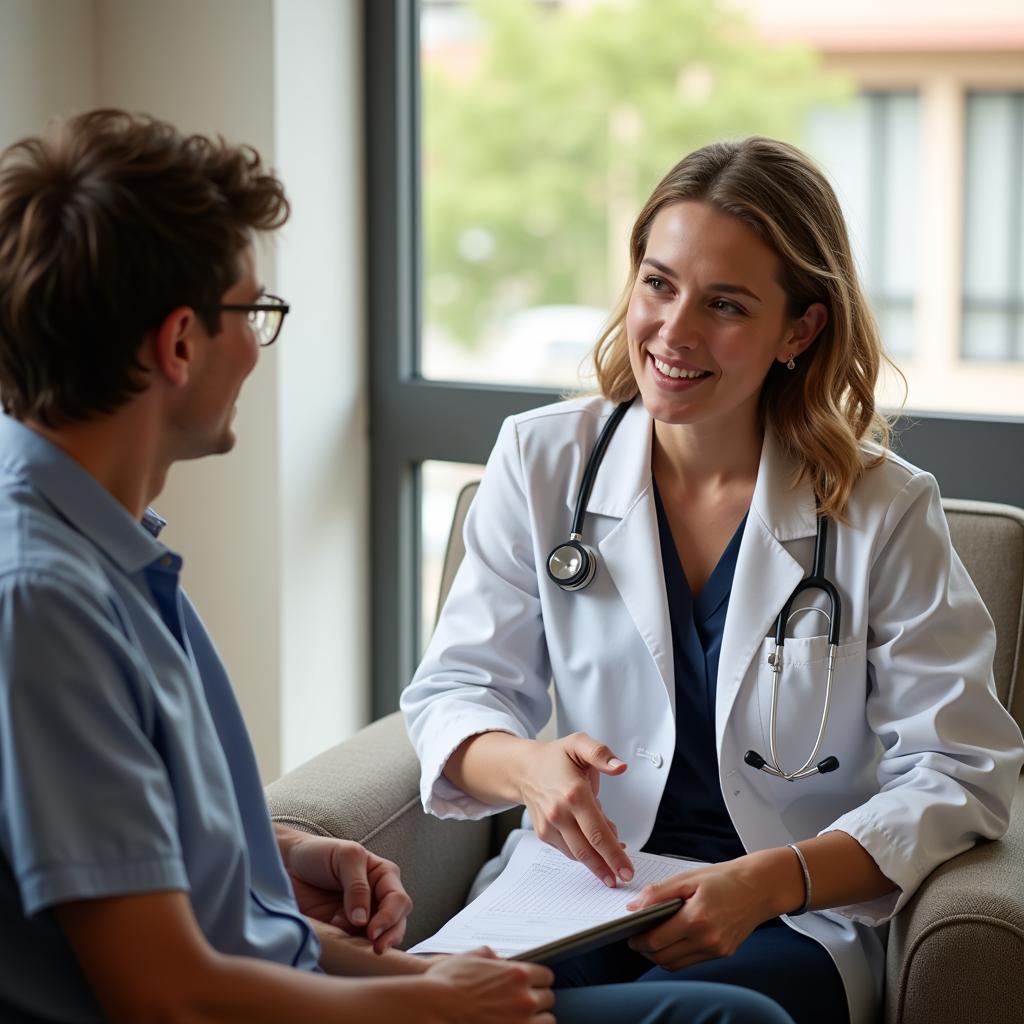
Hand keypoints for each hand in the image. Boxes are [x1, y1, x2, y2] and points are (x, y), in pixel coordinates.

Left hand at [276, 829, 411, 952]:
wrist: (286, 865)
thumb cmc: (319, 853)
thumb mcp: (344, 857)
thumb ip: (358, 885)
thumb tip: (363, 921)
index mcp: (383, 876)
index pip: (398, 900)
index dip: (390, 917)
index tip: (372, 930)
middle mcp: (377, 899)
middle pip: (397, 923)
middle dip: (389, 936)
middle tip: (375, 948)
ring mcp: (361, 918)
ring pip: (380, 939)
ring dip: (370, 946)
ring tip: (353, 946)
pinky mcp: (342, 933)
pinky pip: (354, 947)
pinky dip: (351, 949)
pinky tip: (337, 941)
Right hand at [425, 947, 554, 1022]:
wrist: (432, 1007)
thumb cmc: (446, 983)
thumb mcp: (470, 957)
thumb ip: (491, 956)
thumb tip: (498, 960)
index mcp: (518, 974)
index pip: (546, 976)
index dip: (538, 980)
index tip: (533, 984)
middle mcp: (524, 999)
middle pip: (548, 999)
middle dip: (537, 999)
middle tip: (524, 1002)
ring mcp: (520, 1023)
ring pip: (547, 1022)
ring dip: (537, 1019)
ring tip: (524, 1019)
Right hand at [517, 732, 632, 886]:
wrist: (524, 768)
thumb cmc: (554, 758)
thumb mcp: (579, 744)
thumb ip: (601, 754)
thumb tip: (620, 767)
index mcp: (574, 793)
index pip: (597, 832)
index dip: (614, 854)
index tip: (627, 869)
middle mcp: (559, 813)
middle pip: (588, 850)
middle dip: (608, 868)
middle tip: (624, 877)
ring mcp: (550, 826)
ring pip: (578, 854)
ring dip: (597, 862)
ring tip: (611, 859)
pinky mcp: (544, 834)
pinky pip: (568, 851)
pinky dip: (583, 854)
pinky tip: (595, 849)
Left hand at [625, 855, 779, 970]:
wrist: (759, 887)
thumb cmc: (724, 879)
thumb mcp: (688, 878)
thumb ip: (658, 893)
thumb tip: (633, 907)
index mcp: (696, 918)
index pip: (656, 940)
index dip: (638, 939)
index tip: (630, 934)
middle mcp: (707, 939)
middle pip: (663, 957)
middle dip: (646, 950)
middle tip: (638, 937)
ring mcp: (716, 950)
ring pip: (676, 965)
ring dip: (660, 956)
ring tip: (654, 939)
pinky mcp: (723, 954)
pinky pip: (691, 962)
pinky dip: (677, 955)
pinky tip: (674, 940)